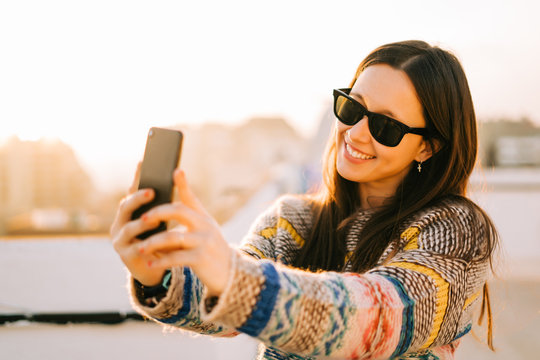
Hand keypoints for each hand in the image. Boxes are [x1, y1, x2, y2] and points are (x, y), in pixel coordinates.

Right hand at [110, 162, 166, 285]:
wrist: (155, 267)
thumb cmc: (159, 238)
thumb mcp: (161, 220)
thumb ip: (164, 202)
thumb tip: (177, 173)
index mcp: (129, 211)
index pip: (132, 191)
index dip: (136, 178)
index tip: (143, 163)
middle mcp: (120, 223)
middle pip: (126, 206)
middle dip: (138, 199)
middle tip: (151, 192)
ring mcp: (120, 239)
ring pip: (128, 228)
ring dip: (142, 223)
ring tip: (155, 220)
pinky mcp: (126, 256)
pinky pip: (135, 248)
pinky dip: (145, 245)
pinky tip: (154, 242)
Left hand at [118, 166, 232, 295]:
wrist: (230, 273)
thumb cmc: (210, 249)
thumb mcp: (204, 230)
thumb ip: (188, 220)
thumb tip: (164, 211)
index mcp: (203, 217)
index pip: (191, 197)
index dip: (183, 184)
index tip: (175, 171)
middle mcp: (204, 226)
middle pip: (178, 211)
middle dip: (158, 213)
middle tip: (142, 218)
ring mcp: (203, 242)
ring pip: (173, 237)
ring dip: (154, 242)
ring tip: (140, 247)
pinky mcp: (200, 259)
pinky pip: (176, 258)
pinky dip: (161, 261)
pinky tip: (151, 263)